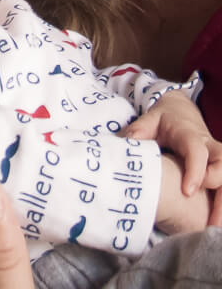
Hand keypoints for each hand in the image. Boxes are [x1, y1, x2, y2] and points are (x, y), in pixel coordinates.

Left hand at [125, 90, 221, 223]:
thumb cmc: (163, 120)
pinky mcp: (221, 168)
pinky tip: (215, 222)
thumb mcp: (149, 120)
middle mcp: (209, 146)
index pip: (197, 152)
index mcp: (189, 135)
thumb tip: (127, 144)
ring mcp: (218, 158)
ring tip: (214, 228)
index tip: (187, 192)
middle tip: (209, 219)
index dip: (195, 171)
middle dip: (220, 192)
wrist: (181, 112)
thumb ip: (139, 131)